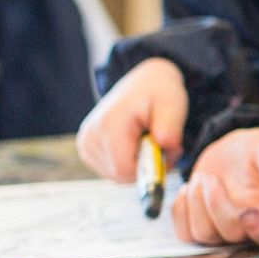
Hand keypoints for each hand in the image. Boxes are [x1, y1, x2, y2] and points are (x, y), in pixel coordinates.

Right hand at [74, 57, 187, 180]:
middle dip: (144, 167)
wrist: (143, 82)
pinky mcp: (86, 147)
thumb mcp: (172, 106)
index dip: (148, 169)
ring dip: (136, 165)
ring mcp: (85, 141)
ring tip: (146, 140)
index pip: (124, 169)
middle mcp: (91, 134)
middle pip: (120, 175)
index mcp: (110, 123)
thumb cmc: (159, 93)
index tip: (164, 152)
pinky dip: (126, 163)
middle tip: (158, 144)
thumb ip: (171, 131)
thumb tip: (165, 151)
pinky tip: (133, 143)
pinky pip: (110, 170)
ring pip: (115, 175)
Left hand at [169, 127, 258, 247]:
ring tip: (202, 178)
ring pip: (204, 235)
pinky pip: (185, 234)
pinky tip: (188, 188)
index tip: (248, 214)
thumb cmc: (258, 154)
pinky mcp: (201, 229)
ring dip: (197, 204)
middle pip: (231, 235)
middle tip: (211, 177)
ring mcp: (222, 233)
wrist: (235, 154)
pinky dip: (181, 211)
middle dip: (217, 204)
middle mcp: (249, 231)